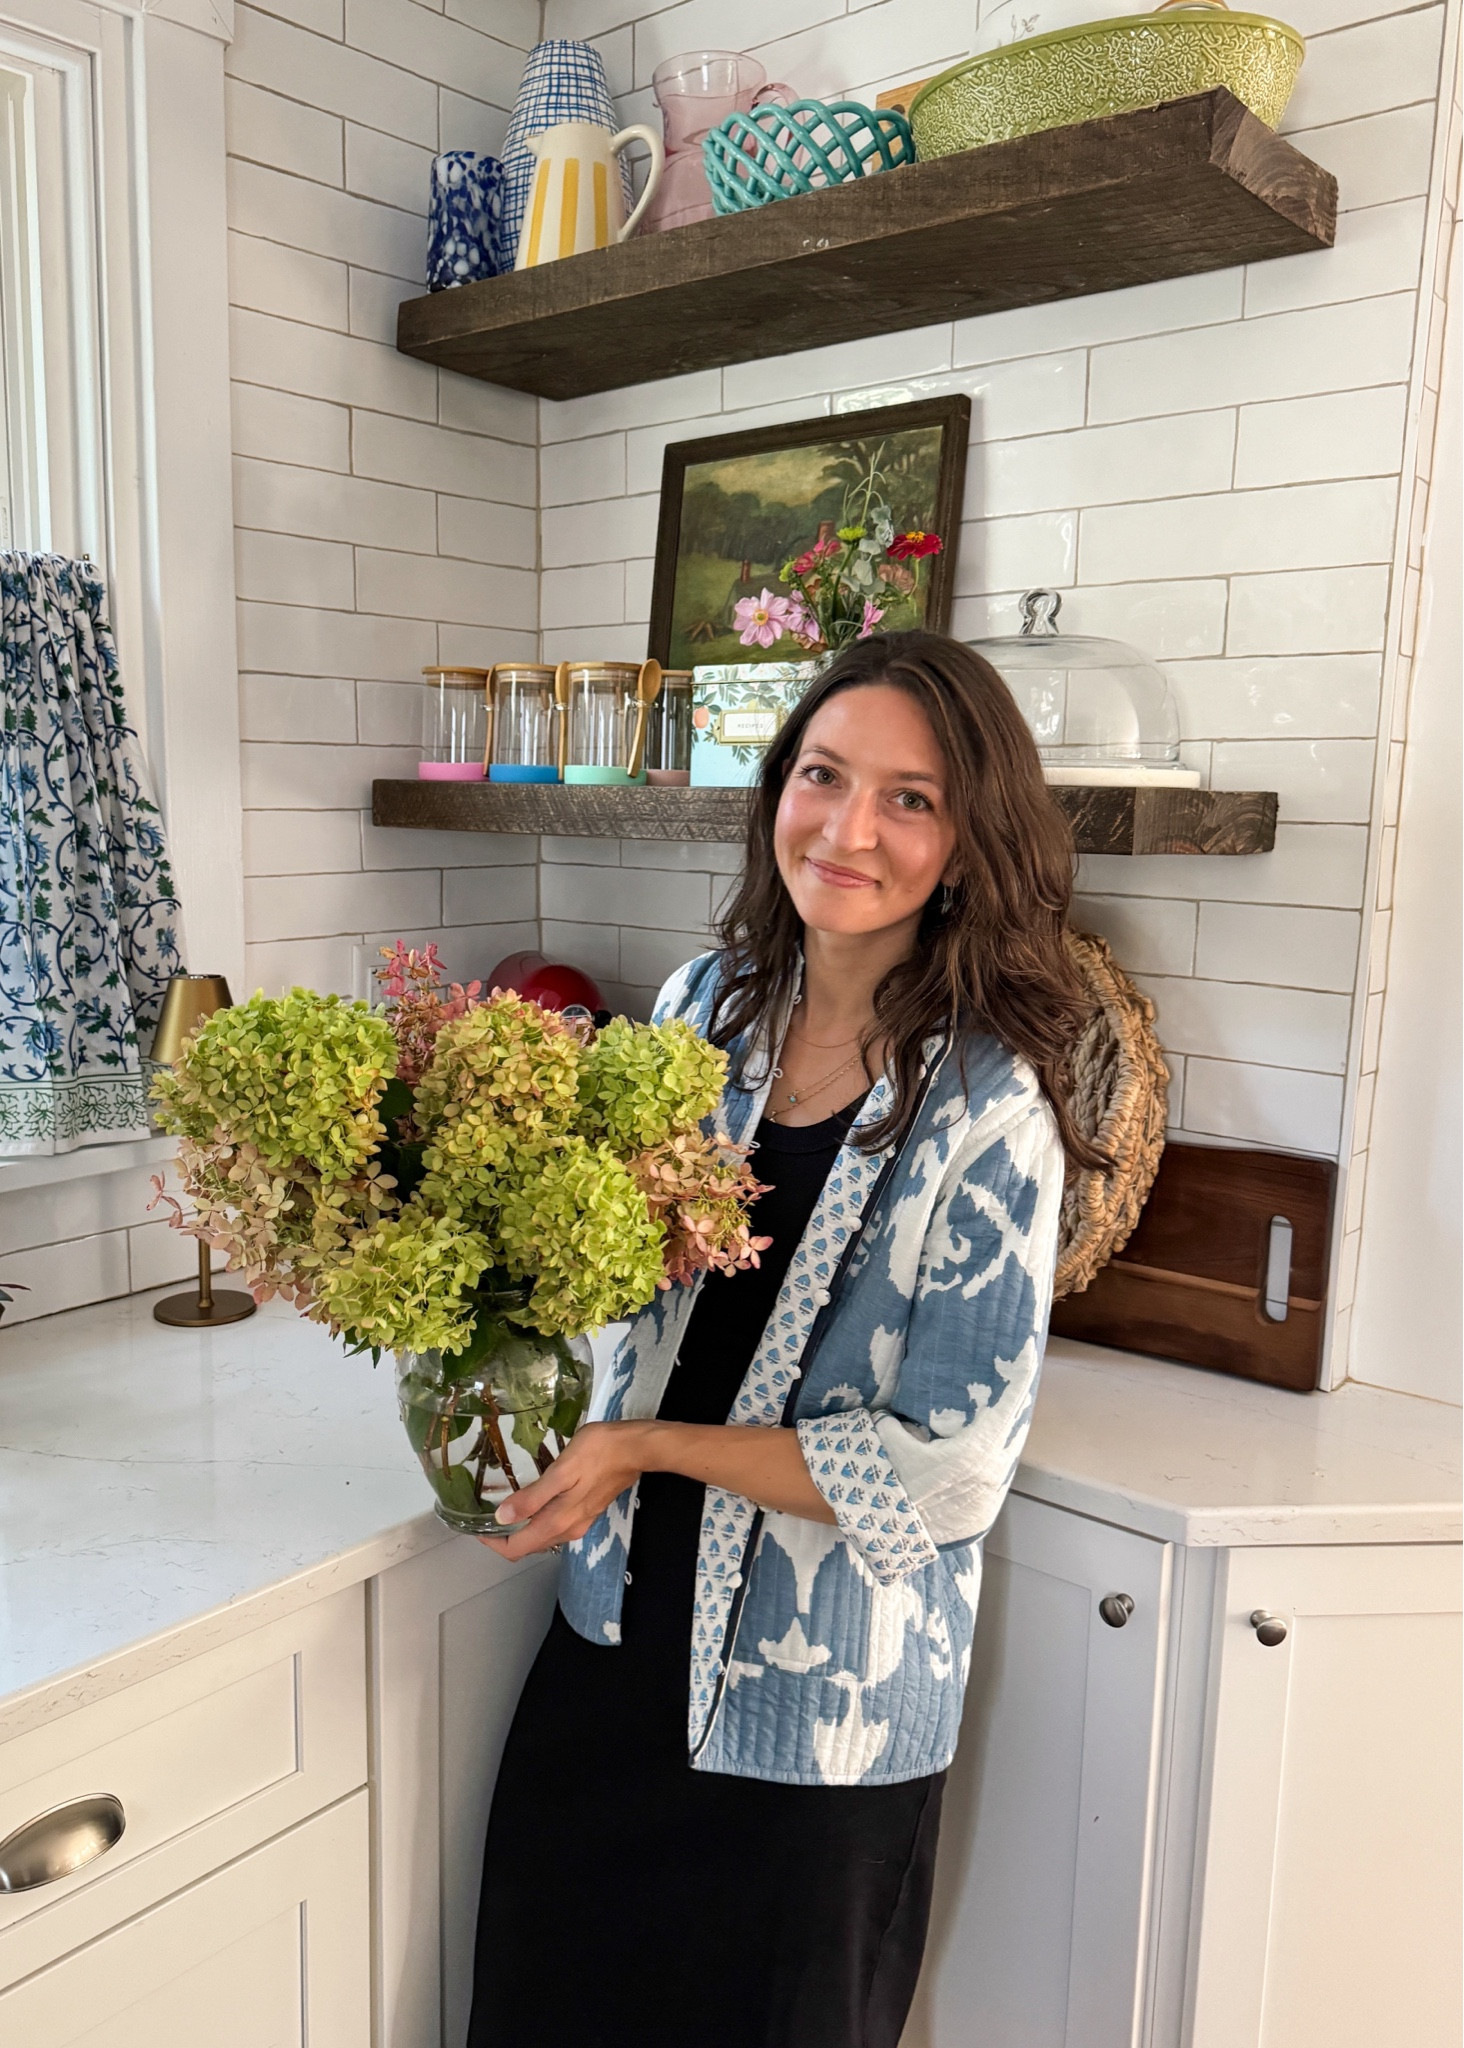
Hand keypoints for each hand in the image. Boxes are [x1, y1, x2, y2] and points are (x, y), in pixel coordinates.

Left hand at [477, 1420, 652, 1561]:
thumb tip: (502, 1519)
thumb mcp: (561, 1471)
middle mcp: (568, 1530)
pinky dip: (537, 1519)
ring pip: (541, 1536)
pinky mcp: (586, 1510)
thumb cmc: (597, 1452)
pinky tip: (532, 1498)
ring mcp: (580, 1522)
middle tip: (486, 1513)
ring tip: (504, 1504)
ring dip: (521, 1528)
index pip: (517, 1548)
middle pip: (528, 1546)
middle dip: (504, 1536)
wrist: (635, 1447)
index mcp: (559, 1522)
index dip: (493, 1542)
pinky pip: (554, 1524)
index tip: (477, 1526)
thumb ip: (532, 1498)